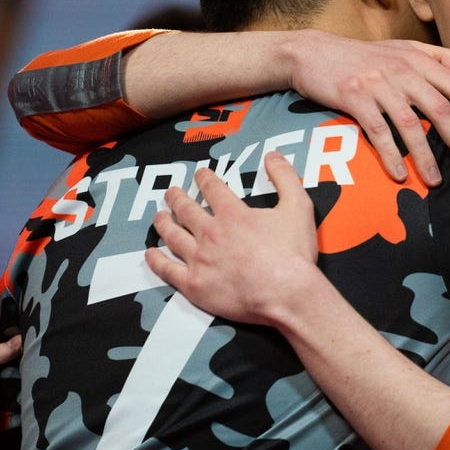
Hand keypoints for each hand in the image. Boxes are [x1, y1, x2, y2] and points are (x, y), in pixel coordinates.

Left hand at [147, 153, 320, 326]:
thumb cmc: (293, 253)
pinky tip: (151, 254)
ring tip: (159, 217)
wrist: (287, 293)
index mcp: (233, 214)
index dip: (205, 178)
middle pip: (186, 210)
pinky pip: (168, 270)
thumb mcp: (298, 207)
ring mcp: (199, 260)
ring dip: (164, 224)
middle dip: (177, 198)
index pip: (212, 189)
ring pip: (173, 236)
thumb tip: (272, 156)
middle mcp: (210, 233)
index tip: (200, 174)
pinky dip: (156, 260)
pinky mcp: (195, 285)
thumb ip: (285, 177)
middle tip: (171, 193)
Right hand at [289, 33, 449, 186]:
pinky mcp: (354, 97)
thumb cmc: (362, 55)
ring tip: (435, 181)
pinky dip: (390, 154)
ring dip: (426, 156)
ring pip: (410, 124)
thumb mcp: (403, 47)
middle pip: (441, 109)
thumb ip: (439, 58)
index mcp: (418, 59)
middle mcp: (402, 70)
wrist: (313, 52)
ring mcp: (378, 83)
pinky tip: (399, 174)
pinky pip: (377, 131)